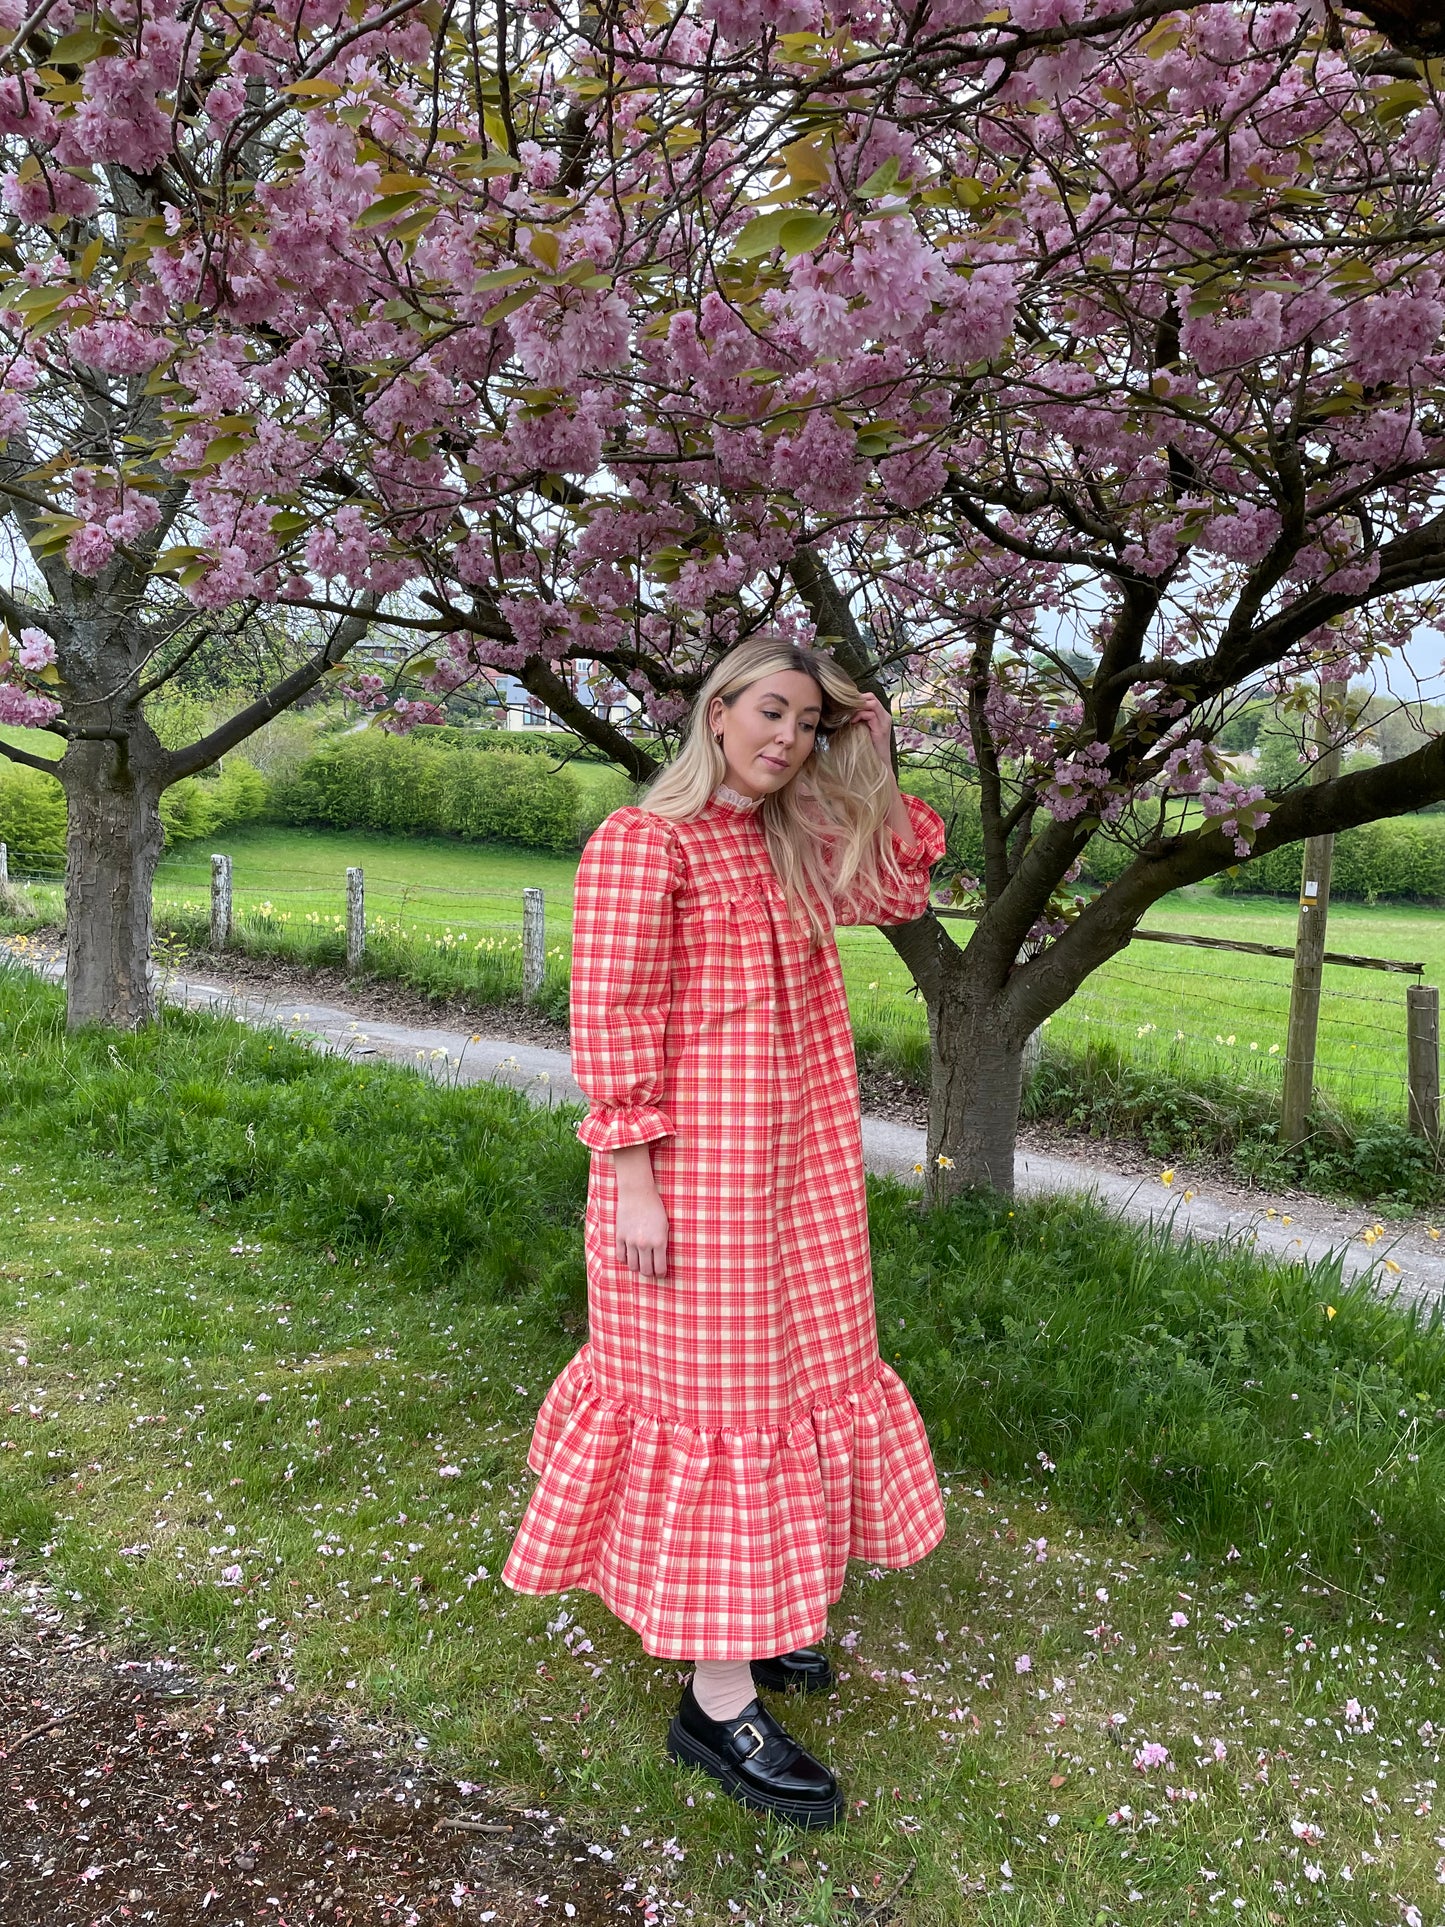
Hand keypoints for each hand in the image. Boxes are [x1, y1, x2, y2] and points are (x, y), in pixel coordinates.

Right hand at [612, 1145, 669, 1278]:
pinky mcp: (620, 1236)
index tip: (661, 1274)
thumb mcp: (665, 1226)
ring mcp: (630, 1241)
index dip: (661, 1274)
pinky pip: (620, 1256)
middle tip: (651, 1271)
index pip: (660, 1268)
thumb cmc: (655, 1208)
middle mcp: (644, 1244)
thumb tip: (660, 1260)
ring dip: (637, 1267)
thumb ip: (662, 1244)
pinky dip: (625, 1259)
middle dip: (649, 1274)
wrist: (637, 1193)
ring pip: (632, 1266)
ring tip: (640, 1264)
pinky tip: (629, 1256)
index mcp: (659, 1241)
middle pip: (645, 1270)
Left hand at [850, 693, 894, 762]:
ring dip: (857, 707)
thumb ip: (859, 720)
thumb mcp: (863, 730)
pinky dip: (859, 716)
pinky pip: (870, 715)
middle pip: (872, 697)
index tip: (847, 705)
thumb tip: (844, 711)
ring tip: (849, 714)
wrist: (879, 765)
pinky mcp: (881, 730)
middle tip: (846, 707)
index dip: (858, 698)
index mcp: (882, 716)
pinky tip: (852, 722)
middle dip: (857, 700)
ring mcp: (884, 723)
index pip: (871, 698)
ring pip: (872, 703)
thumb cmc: (869, 748)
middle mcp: (885, 717)